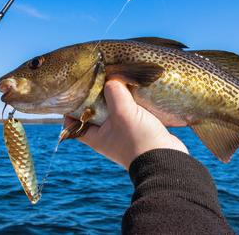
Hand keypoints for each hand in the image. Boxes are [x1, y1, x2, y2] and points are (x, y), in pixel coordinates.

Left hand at [64, 79, 188, 169]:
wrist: (167, 161)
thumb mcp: (123, 114)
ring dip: (117, 96)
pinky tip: (135, 88)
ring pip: (115, 109)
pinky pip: (131, 111)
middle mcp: (107, 135)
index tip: (74, 90)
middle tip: (99, 77)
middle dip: (97, 95)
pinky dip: (131, 100)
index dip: (71, 107)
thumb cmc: (140, 141)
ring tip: (117, 78)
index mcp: (96, 136)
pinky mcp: (138, 129)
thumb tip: (111, 78)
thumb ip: (114, 94)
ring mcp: (123, 132)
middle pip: (95, 111)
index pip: (74, 122)